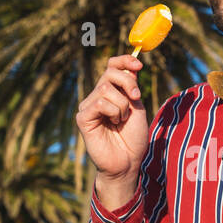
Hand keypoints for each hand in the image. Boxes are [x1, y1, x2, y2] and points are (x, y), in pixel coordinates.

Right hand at [75, 54, 147, 205]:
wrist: (127, 162)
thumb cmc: (132, 138)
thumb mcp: (137, 107)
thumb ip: (131, 88)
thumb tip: (130, 66)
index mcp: (111, 92)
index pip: (112, 66)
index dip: (124, 60)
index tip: (139, 65)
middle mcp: (97, 96)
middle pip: (110, 72)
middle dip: (128, 82)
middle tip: (136, 96)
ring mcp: (88, 106)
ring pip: (106, 89)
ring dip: (122, 104)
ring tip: (122, 120)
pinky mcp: (83, 118)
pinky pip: (100, 102)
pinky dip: (113, 111)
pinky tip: (113, 123)